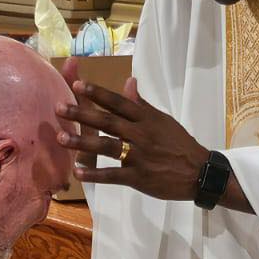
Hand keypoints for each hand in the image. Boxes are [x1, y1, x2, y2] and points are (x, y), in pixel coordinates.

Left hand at [57, 76, 208, 201]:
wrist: (199, 172)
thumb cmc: (179, 144)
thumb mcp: (162, 120)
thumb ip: (142, 103)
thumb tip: (129, 81)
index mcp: (146, 118)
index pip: (118, 102)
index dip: (97, 93)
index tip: (77, 85)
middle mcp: (141, 134)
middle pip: (107, 122)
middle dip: (82, 114)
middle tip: (59, 108)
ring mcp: (139, 156)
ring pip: (106, 146)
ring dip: (82, 142)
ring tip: (61, 138)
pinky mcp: (139, 177)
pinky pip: (113, 175)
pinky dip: (95, 174)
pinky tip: (78, 173)